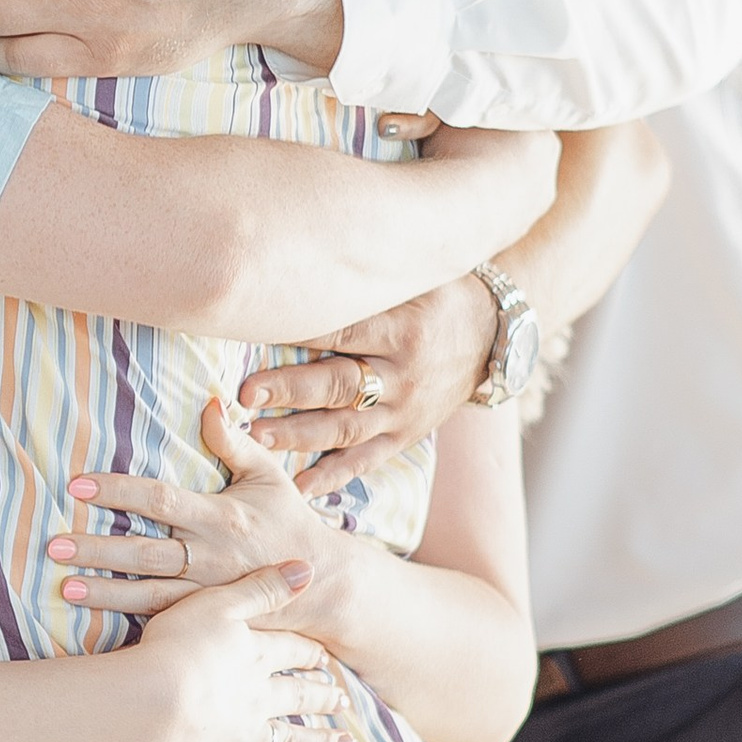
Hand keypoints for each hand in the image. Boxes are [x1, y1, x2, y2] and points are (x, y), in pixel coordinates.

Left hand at [53, 393, 344, 616]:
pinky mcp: (207, 614)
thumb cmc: (289, 520)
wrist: (323, 583)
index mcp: (221, 517)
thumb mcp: (268, 475)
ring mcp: (207, 591)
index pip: (161, 501)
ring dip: (103, 592)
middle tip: (53, 542)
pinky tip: (94, 612)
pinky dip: (128, 615)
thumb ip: (234, 441)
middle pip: (144, 553)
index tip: (78, 486)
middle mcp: (210, 556)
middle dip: (98, 549)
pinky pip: (162, 615)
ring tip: (63, 586)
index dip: (119, 492)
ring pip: (147, 593)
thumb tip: (210, 400)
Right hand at [123, 567, 353, 741]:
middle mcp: (258, 698)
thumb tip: (309, 568)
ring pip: (290, 741)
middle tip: (344, 701)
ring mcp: (243, 736)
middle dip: (322, 697)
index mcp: (255, 657)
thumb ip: (261, 587)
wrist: (149, 700)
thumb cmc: (174, 646)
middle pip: (297, 697)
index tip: (326, 658)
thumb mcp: (217, 603)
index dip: (309, 654)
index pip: (291, 652)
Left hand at [235, 266, 496, 479]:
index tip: (255, 333)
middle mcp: (404, 375)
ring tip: (257, 437)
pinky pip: (367, 460)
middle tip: (246, 394)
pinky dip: (334, 476)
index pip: (342, 332)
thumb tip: (314, 254)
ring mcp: (405, 411)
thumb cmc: (444, 297)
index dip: (298, 334)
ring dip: (299, 435)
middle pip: (338, 384)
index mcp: (404, 330)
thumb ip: (372, 276)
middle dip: (290, 390)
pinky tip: (300, 488)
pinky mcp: (406, 435)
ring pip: (346, 428)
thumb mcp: (419, 278)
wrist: (496, 338)